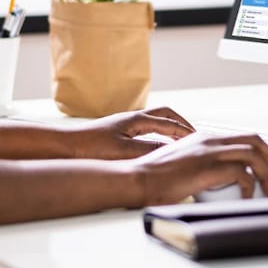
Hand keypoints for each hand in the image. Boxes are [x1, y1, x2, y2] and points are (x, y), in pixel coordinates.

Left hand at [66, 107, 194, 159]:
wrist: (65, 147)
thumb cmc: (89, 147)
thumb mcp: (123, 151)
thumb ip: (148, 150)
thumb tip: (171, 151)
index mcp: (136, 119)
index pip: (170, 123)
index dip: (187, 132)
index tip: (202, 140)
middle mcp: (132, 119)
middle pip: (165, 115)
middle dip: (182, 124)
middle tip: (195, 136)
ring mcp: (125, 125)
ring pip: (156, 122)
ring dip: (171, 130)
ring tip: (182, 143)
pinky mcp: (118, 134)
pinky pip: (147, 131)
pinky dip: (159, 137)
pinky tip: (159, 150)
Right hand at [132, 131, 267, 204]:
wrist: (139, 178)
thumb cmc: (156, 177)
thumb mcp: (185, 164)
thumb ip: (205, 165)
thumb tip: (224, 180)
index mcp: (203, 138)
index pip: (243, 138)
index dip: (262, 151)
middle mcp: (208, 139)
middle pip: (255, 140)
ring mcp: (208, 151)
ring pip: (253, 154)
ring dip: (267, 173)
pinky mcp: (207, 166)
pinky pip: (241, 173)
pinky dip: (250, 186)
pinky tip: (248, 198)